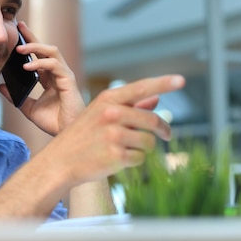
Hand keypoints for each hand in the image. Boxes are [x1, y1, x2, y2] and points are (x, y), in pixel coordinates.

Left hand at [0, 22, 84, 135]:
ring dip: (35, 47)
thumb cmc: (53, 122)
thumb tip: (1, 86)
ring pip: (52, 51)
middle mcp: (57, 73)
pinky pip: (54, 65)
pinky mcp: (68, 80)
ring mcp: (64, 75)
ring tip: (19, 49)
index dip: (30, 42)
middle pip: (45, 48)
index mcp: (49, 78)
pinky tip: (27, 66)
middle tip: (19, 27)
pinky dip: (40, 63)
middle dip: (32, 36)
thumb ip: (16, 97)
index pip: (39, 55)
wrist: (66, 133)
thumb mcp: (28, 108)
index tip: (18, 31)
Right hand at [38, 74, 184, 187]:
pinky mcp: (116, 155)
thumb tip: (156, 99)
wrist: (60, 161)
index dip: (163, 83)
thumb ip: (130, 106)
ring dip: (145, 148)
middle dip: (163, 129)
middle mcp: (111, 114)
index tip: (181, 79)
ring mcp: (113, 135)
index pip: (141, 88)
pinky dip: (135, 161)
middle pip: (152, 120)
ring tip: (128, 149)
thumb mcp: (101, 114)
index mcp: (107, 99)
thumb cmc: (82, 136)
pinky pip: (140, 158)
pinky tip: (118, 160)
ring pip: (149, 142)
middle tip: (167, 135)